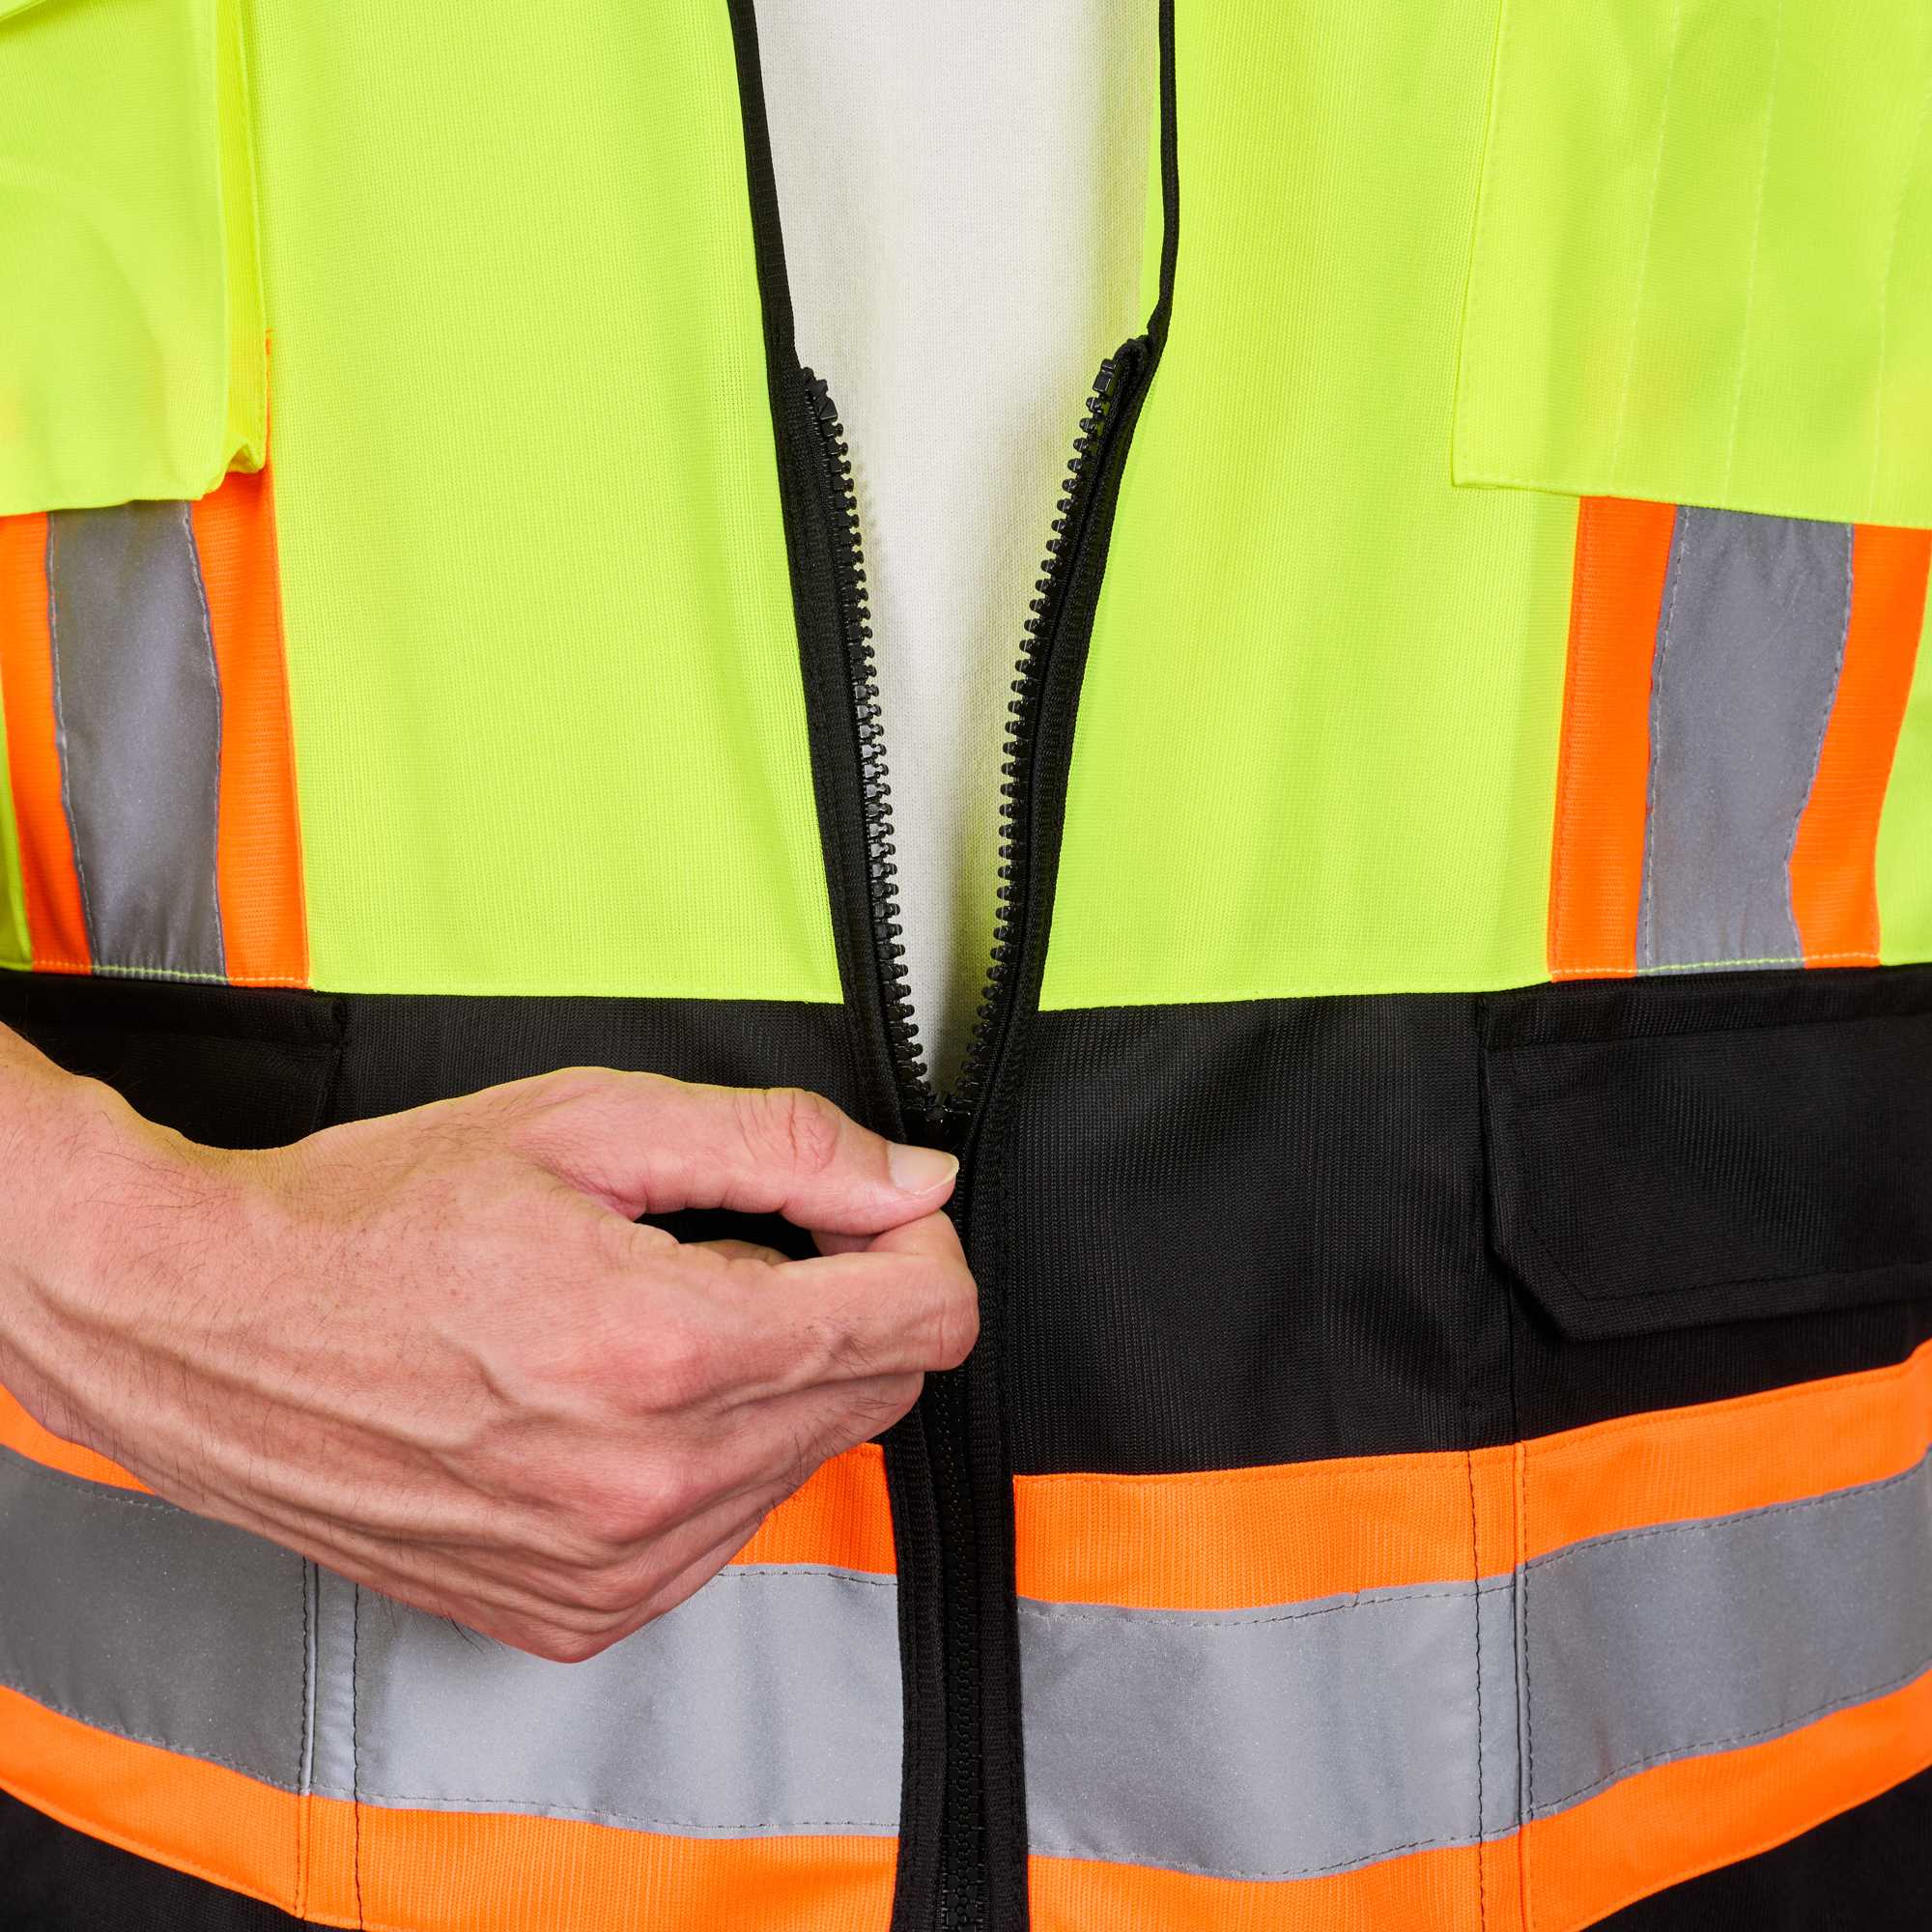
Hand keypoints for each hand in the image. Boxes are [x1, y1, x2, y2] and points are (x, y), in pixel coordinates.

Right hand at [0, 1045, 973, 1660]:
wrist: (214, 1327)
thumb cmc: (380, 1218)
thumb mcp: (587, 1124)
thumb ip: (779, 1146)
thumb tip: (909, 1179)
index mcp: (664, 1351)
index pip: (919, 1324)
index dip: (916, 1249)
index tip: (869, 1215)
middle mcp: (649, 1484)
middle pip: (878, 1394)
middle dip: (847, 1304)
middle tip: (740, 1242)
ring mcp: (611, 1567)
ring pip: (805, 1461)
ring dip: (769, 1380)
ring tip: (649, 1315)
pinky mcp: (573, 1613)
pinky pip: (723, 1528)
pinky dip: (708, 1454)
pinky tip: (615, 1396)